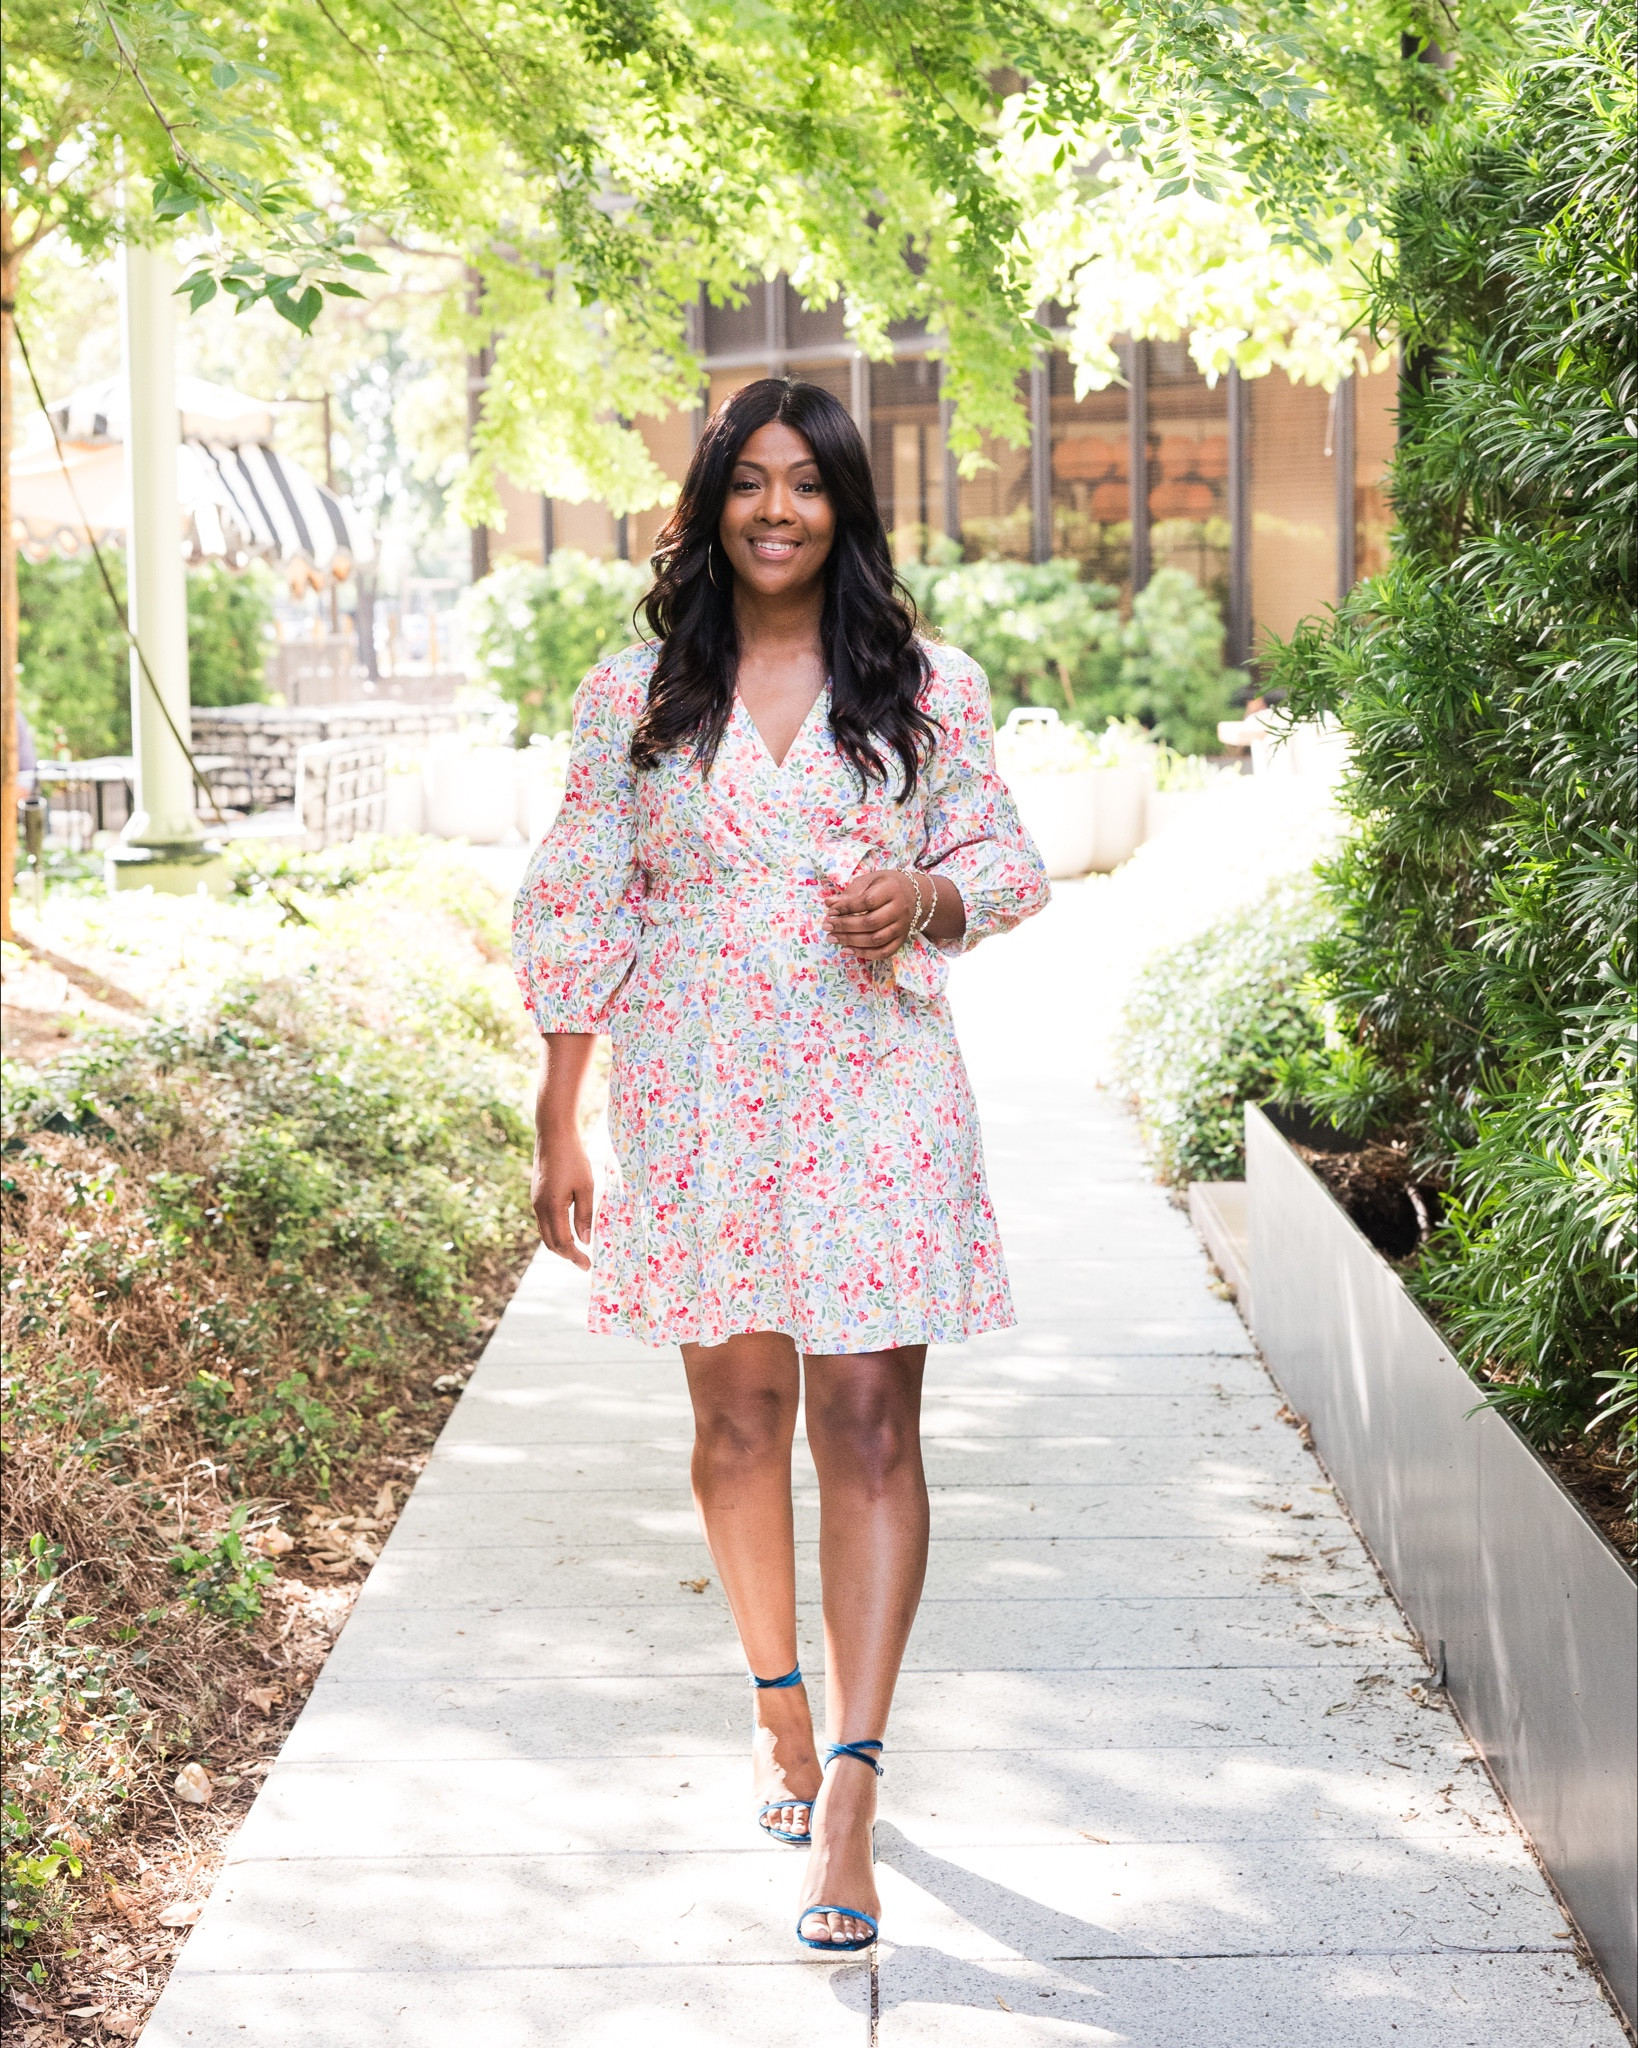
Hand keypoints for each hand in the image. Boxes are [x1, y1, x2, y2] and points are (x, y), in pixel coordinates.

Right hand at [532, 1130, 594, 1269]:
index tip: (588, 1266)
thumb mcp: (585, 1187)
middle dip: (567, 1255)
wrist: (553, 1135)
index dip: (575, 1257)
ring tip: (578, 1250)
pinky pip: (544, 1222)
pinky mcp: (536, 1196)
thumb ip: (584, 1215)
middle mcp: (539, 1208)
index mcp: (552, 1208)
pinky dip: (555, 1232)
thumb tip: (584, 1241)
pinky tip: (569, 1231)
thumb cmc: (573, 1159)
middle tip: (584, 1262)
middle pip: (550, 1242)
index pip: (562, 1242)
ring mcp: (535, 1202)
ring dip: (560, 1244)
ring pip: (545, 1233)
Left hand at [823, 868, 920, 959]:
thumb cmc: (885, 885)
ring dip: (851, 941)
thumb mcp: (869, 881)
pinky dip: (864, 954)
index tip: (831, 910)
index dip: (847, 907)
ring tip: (832, 938)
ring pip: (876, 940)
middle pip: (871, 922)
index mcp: (892, 890)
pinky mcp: (901, 940)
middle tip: (826, 926)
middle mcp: (900, 910)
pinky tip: (847, 950)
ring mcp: (902, 927)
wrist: (913, 894)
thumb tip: (829, 904)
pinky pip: (884, 952)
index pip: (868, 901)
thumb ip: (850, 893)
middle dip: (845, 926)